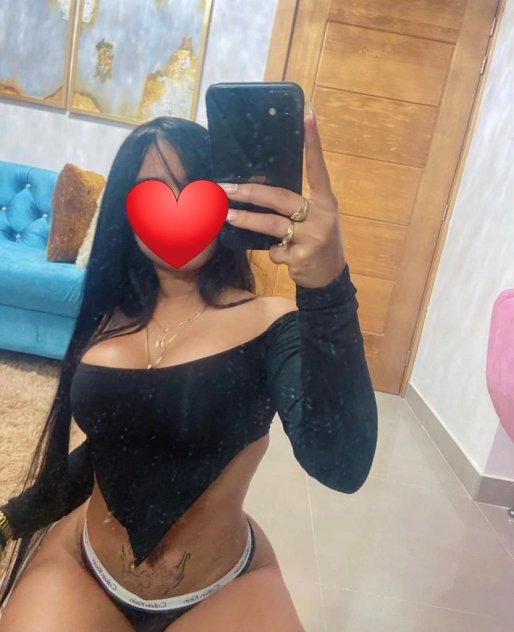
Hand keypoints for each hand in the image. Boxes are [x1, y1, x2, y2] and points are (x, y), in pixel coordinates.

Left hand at [219, 108, 345, 288]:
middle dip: (251, 193)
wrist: (330, 277)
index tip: (308, 114)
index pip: (318, 167)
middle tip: (227, 189)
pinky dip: (273, 253)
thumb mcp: (316, 218)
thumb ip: (297, 205)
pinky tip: (283, 255)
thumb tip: (258, 191)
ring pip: (272, 225)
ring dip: (246, 220)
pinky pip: (275, 250)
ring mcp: (314, 236)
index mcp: (326, 200)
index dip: (313, 142)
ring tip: (227, 216)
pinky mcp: (303, 257)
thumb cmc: (318, 242)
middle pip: (281, 198)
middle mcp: (322, 215)